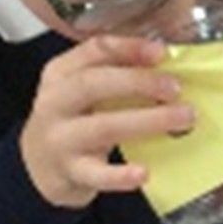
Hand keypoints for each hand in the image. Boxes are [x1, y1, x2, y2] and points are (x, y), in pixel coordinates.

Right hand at [21, 35, 193, 208]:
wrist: (39, 165)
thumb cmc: (74, 118)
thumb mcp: (84, 88)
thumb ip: (118, 72)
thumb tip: (169, 64)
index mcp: (60, 73)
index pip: (93, 50)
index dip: (129, 48)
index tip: (162, 52)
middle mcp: (55, 102)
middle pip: (93, 84)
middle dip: (139, 82)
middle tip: (176, 88)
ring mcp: (60, 138)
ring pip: (103, 126)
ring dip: (148, 121)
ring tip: (183, 119)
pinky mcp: (70, 172)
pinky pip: (97, 174)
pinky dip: (121, 175)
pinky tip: (144, 173)